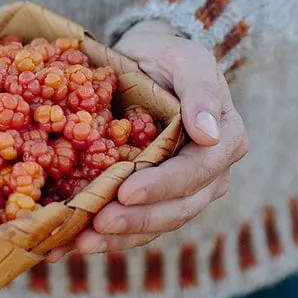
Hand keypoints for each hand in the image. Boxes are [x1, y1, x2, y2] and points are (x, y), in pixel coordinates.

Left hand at [45, 18, 247, 261]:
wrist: (146, 59)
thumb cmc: (167, 53)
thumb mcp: (186, 56)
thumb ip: (200, 88)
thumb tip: (209, 133)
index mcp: (225, 140)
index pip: (197, 173)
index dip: (162, 186)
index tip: (126, 191)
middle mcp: (211, 174)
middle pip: (178, 208)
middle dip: (136, 220)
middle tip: (96, 224)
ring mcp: (184, 190)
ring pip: (156, 224)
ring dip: (119, 238)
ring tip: (80, 243)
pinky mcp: (156, 198)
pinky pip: (137, 224)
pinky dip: (107, 238)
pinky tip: (72, 244)